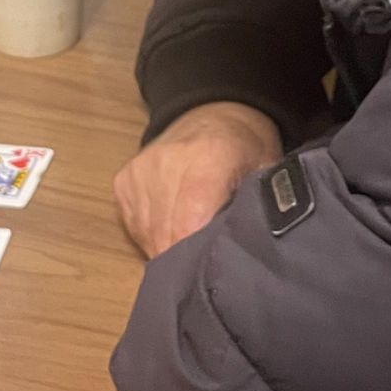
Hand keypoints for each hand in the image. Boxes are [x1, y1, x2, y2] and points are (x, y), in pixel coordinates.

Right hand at [114, 102, 282, 259]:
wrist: (212, 112)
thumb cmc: (246, 149)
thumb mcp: (267, 173)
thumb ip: (258, 209)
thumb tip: (250, 255)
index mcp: (209, 159)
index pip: (190, 225)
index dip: (198, 258)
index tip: (211, 277)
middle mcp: (165, 164)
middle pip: (166, 236)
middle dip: (185, 262)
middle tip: (206, 273)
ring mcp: (139, 173)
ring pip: (149, 236)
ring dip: (169, 250)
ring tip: (192, 248)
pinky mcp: (123, 182)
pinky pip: (137, 227)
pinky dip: (154, 237)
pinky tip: (175, 229)